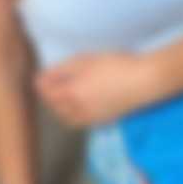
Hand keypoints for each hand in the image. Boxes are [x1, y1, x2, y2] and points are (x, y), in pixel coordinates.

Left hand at [33, 50, 156, 126]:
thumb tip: (43, 77)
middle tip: (49, 85)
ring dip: (60, 109)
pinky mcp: (104, 120)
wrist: (144, 81)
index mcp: (71, 93)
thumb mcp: (86, 60)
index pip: (47, 92)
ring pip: (67, 118)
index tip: (39, 77)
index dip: (41, 84)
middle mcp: (78, 109)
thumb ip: (62, 70)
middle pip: (55, 107)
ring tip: (63, 97)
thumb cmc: (115, 65)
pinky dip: (74, 116)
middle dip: (49, 97)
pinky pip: (81, 122)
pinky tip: (81, 106)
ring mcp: (91, 117)